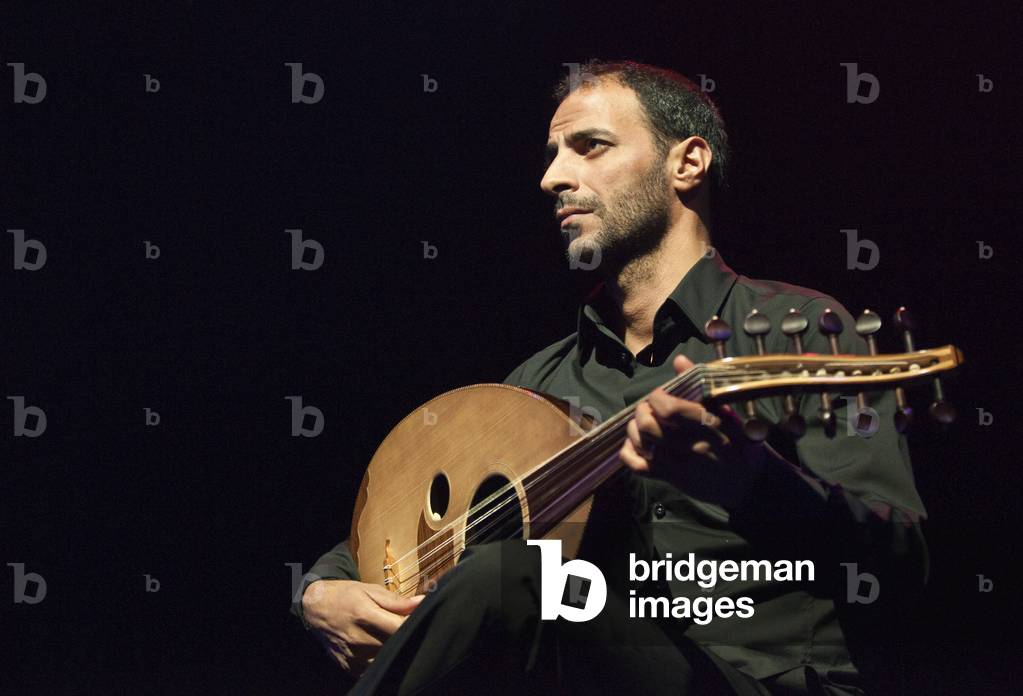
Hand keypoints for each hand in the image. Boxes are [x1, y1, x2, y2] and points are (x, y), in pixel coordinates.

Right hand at [302, 579, 423, 675]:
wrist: (317, 609)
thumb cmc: (345, 596)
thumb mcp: (370, 591)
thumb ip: (397, 601)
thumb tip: (421, 602)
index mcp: (365, 615)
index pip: (400, 627)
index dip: (413, 624)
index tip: (419, 619)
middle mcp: (358, 638)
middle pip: (394, 644)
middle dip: (404, 636)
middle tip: (402, 626)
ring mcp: (353, 655)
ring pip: (385, 659)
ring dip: (393, 650)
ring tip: (389, 636)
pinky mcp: (349, 667)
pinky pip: (373, 669)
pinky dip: (380, 660)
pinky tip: (378, 648)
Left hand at [619, 354, 767, 508]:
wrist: (748, 483)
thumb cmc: (740, 443)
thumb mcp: (729, 412)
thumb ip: (701, 386)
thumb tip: (679, 359)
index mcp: (708, 426)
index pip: (669, 409)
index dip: (657, 397)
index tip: (660, 394)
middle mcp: (691, 447)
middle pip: (649, 426)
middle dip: (642, 411)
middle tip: (648, 407)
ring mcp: (678, 466)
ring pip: (640, 443)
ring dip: (634, 428)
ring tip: (642, 422)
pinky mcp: (670, 480)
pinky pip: (637, 466)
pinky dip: (628, 452)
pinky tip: (635, 443)